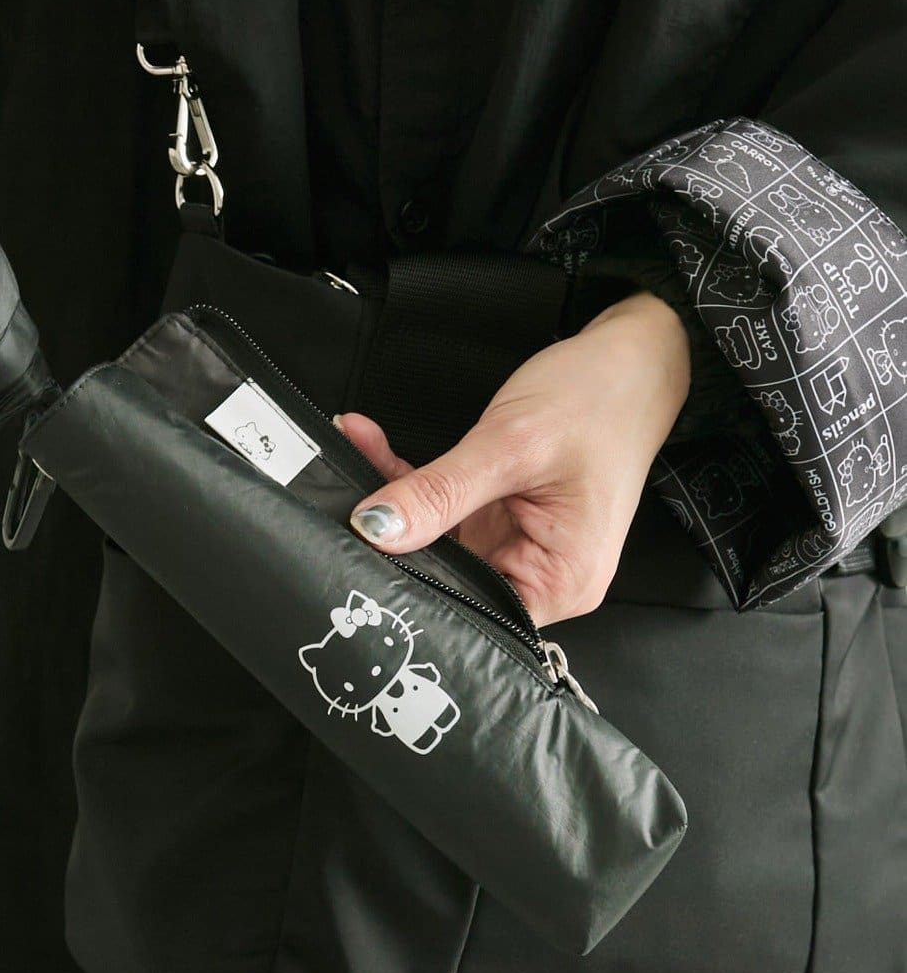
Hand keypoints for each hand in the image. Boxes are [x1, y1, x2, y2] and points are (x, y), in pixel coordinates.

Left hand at [338, 289, 690, 626]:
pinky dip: (409, 479)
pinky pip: (443, 508)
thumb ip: (439, 492)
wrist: (632, 359)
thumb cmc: (599, 402)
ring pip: (434, 538)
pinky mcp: (500, 516)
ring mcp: (518, 545)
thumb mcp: (510, 446)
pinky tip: (371, 443)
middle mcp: (542, 575)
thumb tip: (375, 529)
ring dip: (392, 497)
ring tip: (353, 451)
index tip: (360, 557)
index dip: (412, 591)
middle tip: (340, 500)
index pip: (471, 613)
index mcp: (561, 581)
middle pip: (447, 577)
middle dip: (391, 538)